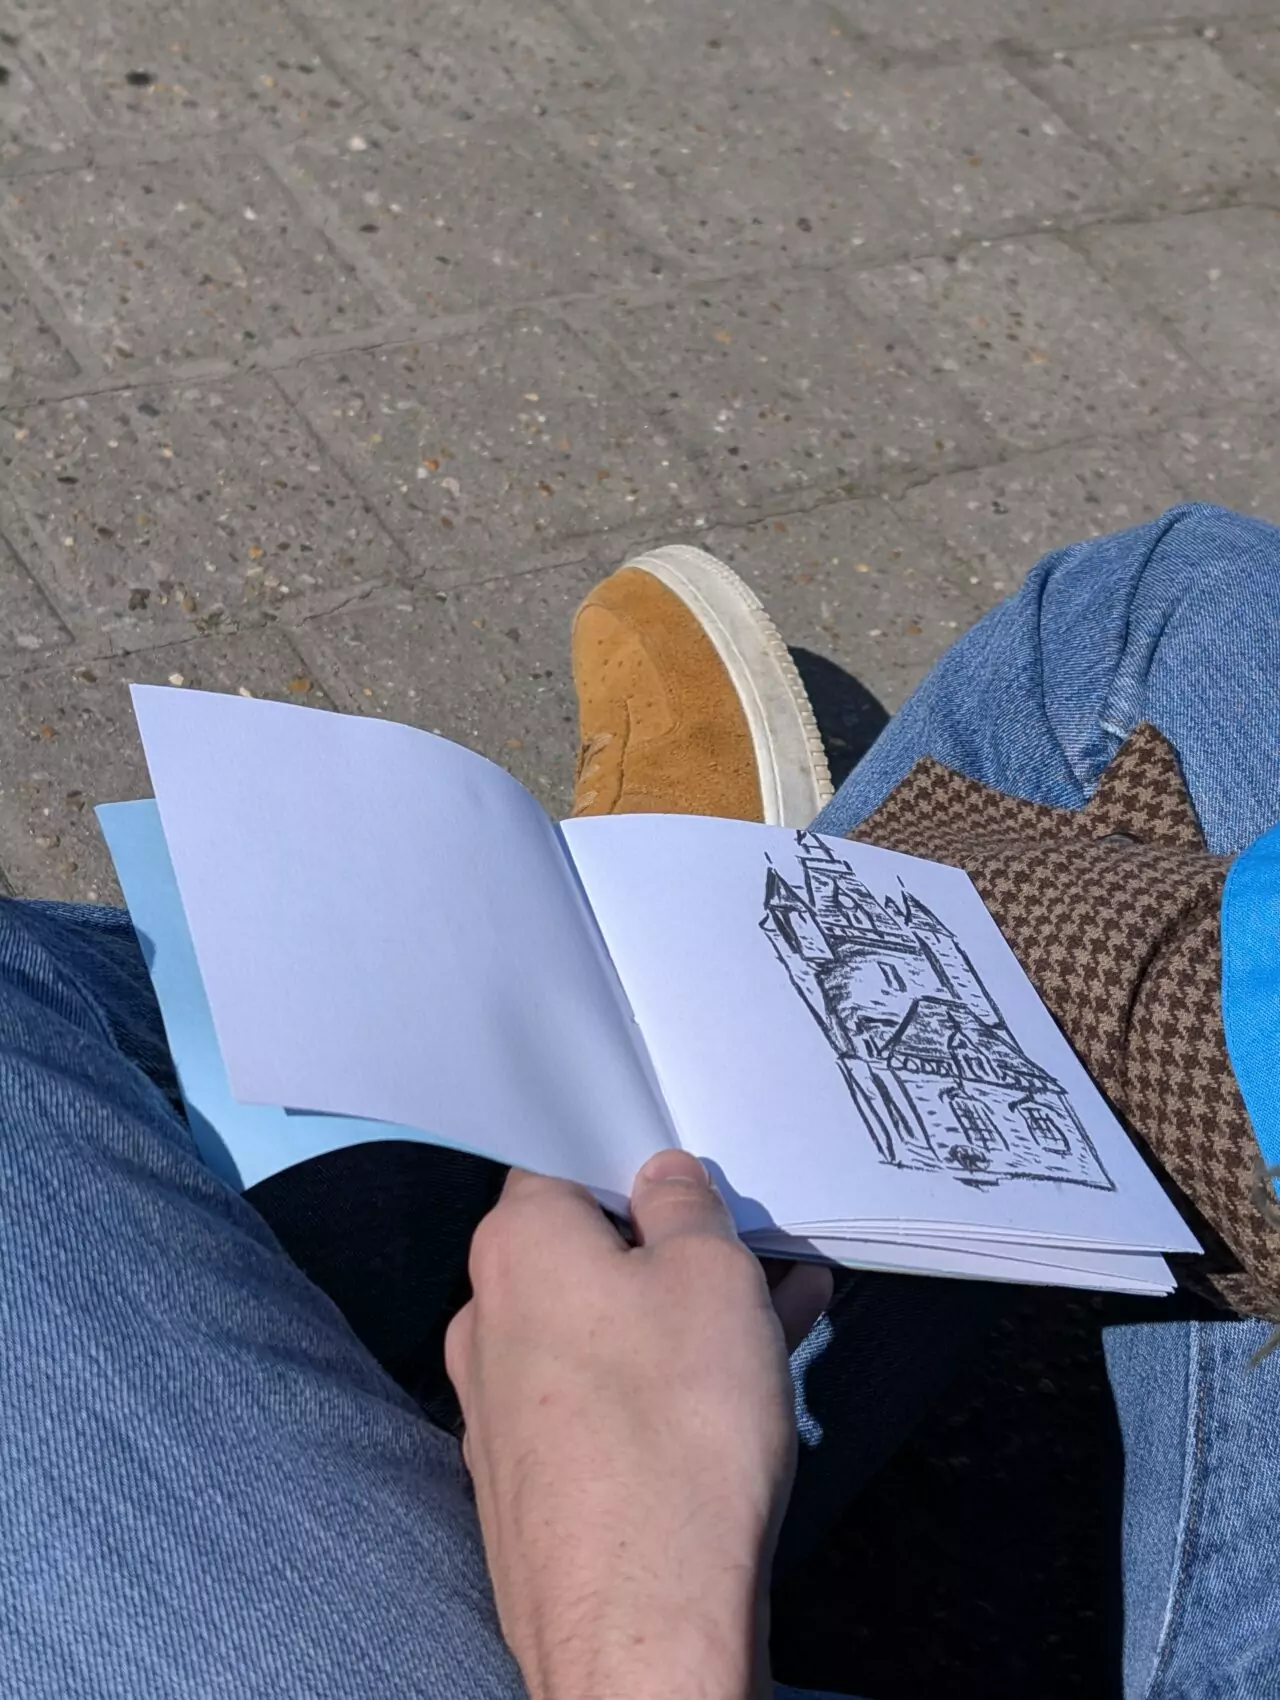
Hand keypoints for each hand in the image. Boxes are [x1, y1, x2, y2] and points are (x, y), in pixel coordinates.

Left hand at [445, 1150, 832, 1699]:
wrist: (642, 1625)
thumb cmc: (676, 1428)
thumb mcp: (710, 1275)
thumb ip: (685, 1205)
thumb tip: (660, 1179)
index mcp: (516, 1247)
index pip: (561, 1164)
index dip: (634, 1160)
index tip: (696, 1174)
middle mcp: (489, 1319)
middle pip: (588, 1251)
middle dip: (677, 1245)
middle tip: (758, 1246)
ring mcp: (503, 1407)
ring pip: (607, 1326)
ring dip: (688, 1311)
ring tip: (785, 1305)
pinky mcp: (534, 1478)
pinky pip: (606, 1397)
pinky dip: (666, 1378)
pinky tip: (747, 1379)